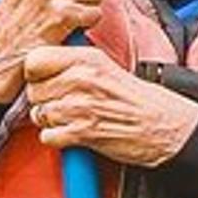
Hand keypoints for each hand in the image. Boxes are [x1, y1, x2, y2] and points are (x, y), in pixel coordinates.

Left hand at [23, 45, 197, 166]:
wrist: (164, 126)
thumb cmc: (139, 99)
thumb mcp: (107, 66)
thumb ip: (75, 62)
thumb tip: (46, 63)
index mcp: (87, 59)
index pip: (35, 59)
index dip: (35, 72)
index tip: (43, 78)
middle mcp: (81, 80)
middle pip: (33, 90)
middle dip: (44, 99)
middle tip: (62, 102)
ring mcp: (80, 107)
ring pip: (40, 114)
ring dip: (51, 120)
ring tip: (71, 118)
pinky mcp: (82, 133)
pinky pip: (48, 136)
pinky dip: (57, 138)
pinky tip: (72, 133)